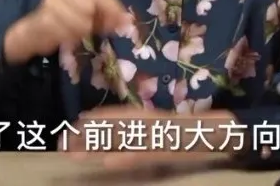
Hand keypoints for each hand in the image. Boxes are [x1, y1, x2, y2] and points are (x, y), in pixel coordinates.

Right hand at [4, 0, 130, 61]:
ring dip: (81, 31)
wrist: (32, 31)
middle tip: (94, 29)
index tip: (124, 22)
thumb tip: (126, 21)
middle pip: (92, 5)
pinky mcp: (43, 16)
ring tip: (75, 33)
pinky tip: (66, 36)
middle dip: (96, 21)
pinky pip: (66, 30)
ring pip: (80, 20)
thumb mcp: (88, 15)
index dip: (114, 8)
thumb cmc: (63, 20)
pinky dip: (69, 35)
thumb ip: (106, 15)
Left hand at [63, 105, 238, 169]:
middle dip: (87, 135)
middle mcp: (147, 122)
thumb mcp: (162, 128)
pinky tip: (107, 162)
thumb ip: (142, 129)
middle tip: (62, 143)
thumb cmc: (188, 132)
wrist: (216, 132)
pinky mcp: (162, 150)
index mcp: (147, 116)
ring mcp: (153, 135)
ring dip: (96, 146)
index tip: (75, 122)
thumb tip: (120, 139)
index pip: (116, 115)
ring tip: (74, 154)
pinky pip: (139, 155)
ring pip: (119, 140)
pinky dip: (123, 158)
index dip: (95, 119)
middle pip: (111, 127)